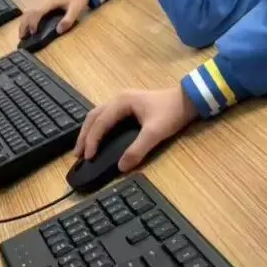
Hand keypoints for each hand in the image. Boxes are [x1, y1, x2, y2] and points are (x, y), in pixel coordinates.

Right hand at [20, 0, 88, 37]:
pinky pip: (32, 8)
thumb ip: (68, 20)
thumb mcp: (76, 9)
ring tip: (23, 33)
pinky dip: (28, 17)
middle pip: (29, 11)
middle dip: (24, 24)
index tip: (32, 33)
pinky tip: (28, 24)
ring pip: (29, 9)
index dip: (33, 22)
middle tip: (21, 37)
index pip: (37, 12)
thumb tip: (58, 31)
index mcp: (50, 1)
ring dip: (24, 21)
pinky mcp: (44, 0)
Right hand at [75, 87, 196, 172]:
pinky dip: (98, 128)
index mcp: (122, 102)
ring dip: (90, 131)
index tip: (87, 157)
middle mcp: (118, 99)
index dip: (92, 140)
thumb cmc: (171, 113)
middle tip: (77, 154)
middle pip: (94, 116)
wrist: (188, 99)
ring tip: (83, 148)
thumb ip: (137, 150)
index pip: (100, 122)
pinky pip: (106, 116)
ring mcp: (123, 101)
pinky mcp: (129, 106)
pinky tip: (98, 138)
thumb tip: (121, 167)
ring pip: (99, 115)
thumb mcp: (155, 132)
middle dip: (84, 135)